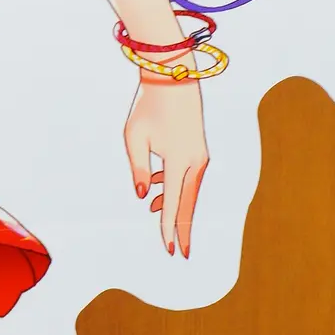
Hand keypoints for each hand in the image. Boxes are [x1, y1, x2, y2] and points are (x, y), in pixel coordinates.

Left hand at [123, 78, 207, 257]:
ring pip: (189, 191)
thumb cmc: (149, 108)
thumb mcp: (133, 138)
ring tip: (155, 212)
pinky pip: (188, 178)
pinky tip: (158, 188)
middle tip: (182, 253)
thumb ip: (139, 170)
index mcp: (178, 160)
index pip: (173, 203)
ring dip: (173, 205)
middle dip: (183, 229)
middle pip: (188, 203)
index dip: (169, 228)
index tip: (170, 248)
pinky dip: (174, 188)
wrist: (174, 81)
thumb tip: (144, 197)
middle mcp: (195, 162)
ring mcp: (201, 156)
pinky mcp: (200, 151)